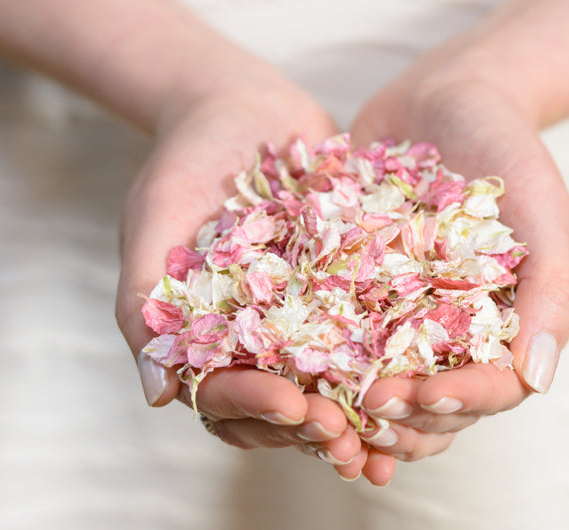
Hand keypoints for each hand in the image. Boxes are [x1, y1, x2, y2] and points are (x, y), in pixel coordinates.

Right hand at [114, 72, 382, 480]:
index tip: (291, 405)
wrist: (240, 108)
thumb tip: (158, 395)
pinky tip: (425, 369)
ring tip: (389, 418)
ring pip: (330, 382)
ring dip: (356, 409)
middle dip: (311, 424)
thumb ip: (142, 306)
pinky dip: (393, 356)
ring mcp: (304, 317)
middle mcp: (257, 338)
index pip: (224, 395)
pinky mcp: (347, 288)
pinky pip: (372, 330)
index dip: (255, 408)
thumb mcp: (153, 225)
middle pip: (281, 406)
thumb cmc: (183, 163)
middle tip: (346, 431)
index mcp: (205, 338)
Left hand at [350, 62, 568, 459]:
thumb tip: (538, 379)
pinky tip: (291, 373)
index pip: (491, 390)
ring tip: (328, 413)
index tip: (424, 397)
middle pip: (434, 404)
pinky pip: (336, 337)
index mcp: (505, 327)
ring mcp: (401, 316)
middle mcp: (453, 333)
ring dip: (359, 411)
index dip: (461, 403)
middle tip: (367, 406)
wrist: (445, 96)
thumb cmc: (507, 149)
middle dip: (403, 416)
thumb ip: (551, 290)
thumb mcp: (541, 209)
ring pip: (384, 387)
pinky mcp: (355, 292)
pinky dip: (318, 364)